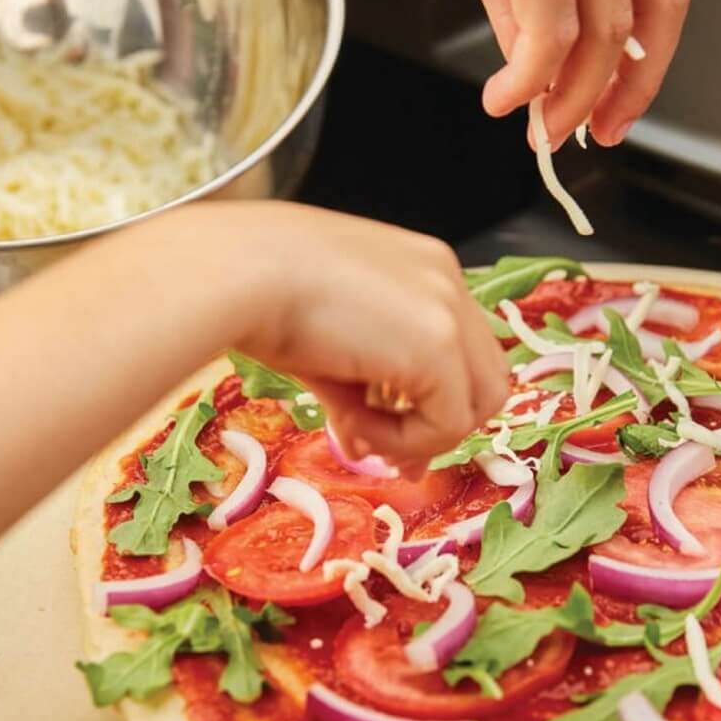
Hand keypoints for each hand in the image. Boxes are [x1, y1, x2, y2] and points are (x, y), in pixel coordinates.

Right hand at [211, 203, 507, 472]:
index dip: (428, 401)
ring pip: (482, 403)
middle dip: (438, 425)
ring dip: (421, 435)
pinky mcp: (439, 344)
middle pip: (485, 377)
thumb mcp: (325, 347)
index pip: (459, 349)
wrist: (235, 272)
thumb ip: (361, 394)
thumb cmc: (257, 292)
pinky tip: (352, 421)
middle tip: (385, 452)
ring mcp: (449, 310)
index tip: (385, 435)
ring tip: (357, 431)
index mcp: (423, 268)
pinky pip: (448, 422)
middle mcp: (447, 280)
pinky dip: (404, 439)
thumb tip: (366, 449)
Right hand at [310, 0, 691, 146]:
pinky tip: (504, 96)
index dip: (654, 48)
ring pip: (602, 28)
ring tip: (539, 126)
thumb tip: (543, 70)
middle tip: (595, 127)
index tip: (624, 95)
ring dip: (572, 98)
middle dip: (629, 85)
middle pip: (656, 3)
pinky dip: (530, 81)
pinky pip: (547, 29)